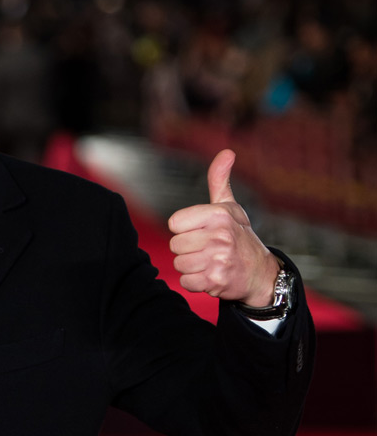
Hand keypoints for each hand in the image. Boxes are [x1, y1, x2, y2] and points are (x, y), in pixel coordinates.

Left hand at [168, 149, 278, 305]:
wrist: (261, 273)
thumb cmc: (240, 237)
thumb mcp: (230, 207)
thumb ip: (219, 180)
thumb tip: (227, 152)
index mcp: (219, 214)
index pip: (174, 223)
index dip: (184, 229)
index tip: (201, 231)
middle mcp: (220, 235)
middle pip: (175, 245)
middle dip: (188, 250)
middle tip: (207, 250)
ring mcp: (219, 259)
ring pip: (179, 264)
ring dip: (191, 266)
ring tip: (209, 262)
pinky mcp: (216, 280)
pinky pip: (186, 281)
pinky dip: (195, 282)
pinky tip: (211, 275)